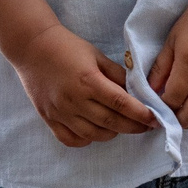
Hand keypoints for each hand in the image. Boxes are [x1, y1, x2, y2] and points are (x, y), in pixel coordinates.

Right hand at [10, 22, 160, 146]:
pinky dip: (87, 140)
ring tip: (122, 126)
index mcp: (89, 81)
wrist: (32, 47)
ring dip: (113, 133)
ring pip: (94, 135)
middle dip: (133, 127)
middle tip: (146, 126)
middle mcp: (74, 100)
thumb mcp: (97, 55)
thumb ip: (117, 75)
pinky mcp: (49, 119)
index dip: (141, 114)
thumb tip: (138, 92)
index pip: (121, 103)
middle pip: (111, 123)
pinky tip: (95, 131)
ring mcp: (60, 112)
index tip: (155, 119)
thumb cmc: (67, 47)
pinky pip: (71, 140)